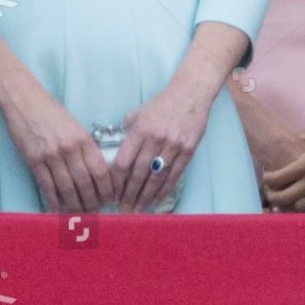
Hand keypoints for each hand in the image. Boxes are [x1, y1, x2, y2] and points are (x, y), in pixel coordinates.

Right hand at [3, 86, 115, 213]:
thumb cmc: (50, 112)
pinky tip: (57, 209)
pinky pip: (47, 186)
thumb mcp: (74, 125)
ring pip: (67, 188)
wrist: (24, 100)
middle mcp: (70, 148)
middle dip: (92, 202)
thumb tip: (95, 170)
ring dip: (74, 205)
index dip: (107, 188)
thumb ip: (84, 146)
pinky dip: (53, 201)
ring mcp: (51, 155)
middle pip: (85, 183)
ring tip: (79, 215)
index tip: (110, 198)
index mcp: (83, 139)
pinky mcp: (34, 160)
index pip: (101, 170)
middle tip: (95, 213)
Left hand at [110, 80, 212, 212]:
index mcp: (140, 130)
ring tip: (138, 211)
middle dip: (130, 195)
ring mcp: (173, 146)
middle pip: (139, 174)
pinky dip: (164, 190)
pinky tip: (156, 201)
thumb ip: (127, 131)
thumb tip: (116, 150)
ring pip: (156, 178)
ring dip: (146, 197)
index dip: (117, 181)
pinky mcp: (188, 150)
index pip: (124, 161)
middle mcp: (156, 139)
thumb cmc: (162, 104)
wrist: (191, 93)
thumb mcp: (139, 112)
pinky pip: (174, 175)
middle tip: (124, 212)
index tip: (112, 194)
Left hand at [260, 122, 304, 212]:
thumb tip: (291, 141)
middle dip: (273, 198)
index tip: (267, 178)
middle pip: (284, 198)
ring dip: (293, 205)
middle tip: (271, 195)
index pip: (277, 178)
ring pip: (302, 207)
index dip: (268, 180)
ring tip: (289, 201)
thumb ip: (300, 136)